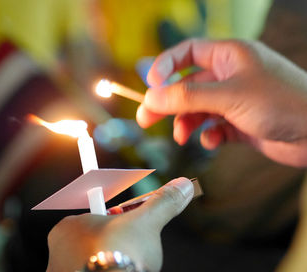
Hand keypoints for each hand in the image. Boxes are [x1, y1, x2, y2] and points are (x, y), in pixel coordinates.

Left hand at [46, 177, 193, 271]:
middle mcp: (57, 249)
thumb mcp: (147, 223)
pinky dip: (107, 271)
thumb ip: (163, 202)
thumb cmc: (122, 253)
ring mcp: (61, 271)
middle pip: (96, 240)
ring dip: (112, 260)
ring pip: (94, 260)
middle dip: (117, 242)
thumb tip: (184, 183)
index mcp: (69, 225)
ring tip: (127, 265)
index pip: (97, 217)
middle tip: (131, 250)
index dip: (120, 221)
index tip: (131, 229)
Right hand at [136, 39, 306, 166]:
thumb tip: (150, 98)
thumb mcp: (228, 95)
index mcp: (228, 56)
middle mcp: (229, 76)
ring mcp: (234, 100)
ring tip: (182, 137)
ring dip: (186, 123)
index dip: (165, 66)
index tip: (150, 85)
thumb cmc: (281, 102)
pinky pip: (212, 127)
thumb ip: (187, 96)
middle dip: (167, 102)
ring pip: (197, 109)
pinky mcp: (239, 122)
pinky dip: (207, 135)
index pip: (186, 53)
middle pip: (186, 85)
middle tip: (145, 118)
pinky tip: (211, 142)